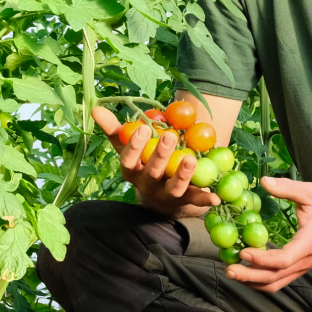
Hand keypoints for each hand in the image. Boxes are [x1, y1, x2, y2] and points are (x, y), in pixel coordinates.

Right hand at [92, 105, 218, 215]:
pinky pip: (194, 200)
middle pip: (151, 173)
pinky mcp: (184, 202)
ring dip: (182, 175)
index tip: (141, 129)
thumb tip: (95, 109)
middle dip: (159, 156)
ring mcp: (166, 195)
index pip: (128, 161)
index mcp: (132, 171)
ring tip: (191, 159)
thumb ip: (116, 130)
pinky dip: (205, 199)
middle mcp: (147, 186)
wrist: (160, 198)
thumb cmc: (143, 164)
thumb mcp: (128, 148)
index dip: (133, 147)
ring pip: (172, 188)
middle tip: (170, 137)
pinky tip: (215, 197)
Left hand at [226, 177, 311, 292]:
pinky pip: (278, 281)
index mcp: (308, 243)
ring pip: (276, 284)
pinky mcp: (298, 268)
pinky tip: (246, 272)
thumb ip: (287, 188)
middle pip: (275, 278)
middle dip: (250, 277)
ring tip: (233, 273)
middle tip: (229, 270)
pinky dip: (260, 281)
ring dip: (253, 282)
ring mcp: (302, 268)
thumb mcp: (310, 192)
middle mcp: (304, 261)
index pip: (284, 259)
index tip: (243, 252)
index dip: (262, 259)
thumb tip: (263, 181)